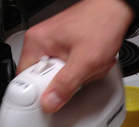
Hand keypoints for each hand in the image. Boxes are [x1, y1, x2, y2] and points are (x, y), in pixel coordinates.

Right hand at [16, 0, 133, 112]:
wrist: (115, 11)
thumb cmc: (101, 25)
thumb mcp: (85, 61)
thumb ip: (66, 84)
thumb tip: (49, 102)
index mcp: (36, 43)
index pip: (23, 80)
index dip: (38, 93)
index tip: (52, 96)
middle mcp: (40, 43)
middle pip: (41, 81)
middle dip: (62, 85)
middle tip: (76, 74)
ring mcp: (51, 47)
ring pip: (55, 79)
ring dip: (74, 80)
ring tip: (86, 67)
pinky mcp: (62, 51)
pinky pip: (64, 72)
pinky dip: (78, 73)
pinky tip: (87, 64)